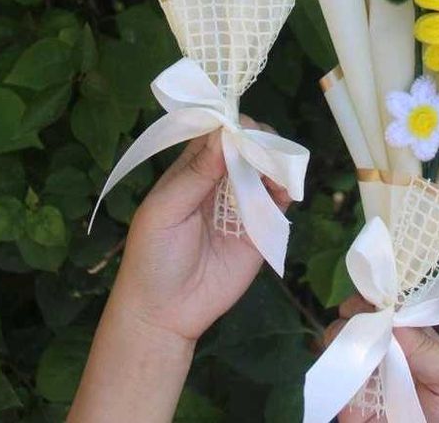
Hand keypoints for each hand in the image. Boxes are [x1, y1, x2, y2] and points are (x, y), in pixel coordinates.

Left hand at [69, 122, 288, 422]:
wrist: (165, 314)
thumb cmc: (152, 257)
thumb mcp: (164, 211)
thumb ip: (195, 173)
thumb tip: (224, 133)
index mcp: (192, 170)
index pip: (217, 134)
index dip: (231, 125)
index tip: (241, 127)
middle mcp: (220, 181)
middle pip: (247, 146)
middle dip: (258, 141)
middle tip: (261, 148)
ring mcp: (242, 204)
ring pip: (267, 169)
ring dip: (275, 162)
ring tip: (274, 170)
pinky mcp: (260, 228)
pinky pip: (278, 201)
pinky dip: (286, 189)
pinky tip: (282, 191)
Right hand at [330, 296, 438, 422]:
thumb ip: (429, 350)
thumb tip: (393, 318)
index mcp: (415, 341)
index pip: (394, 309)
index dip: (380, 298)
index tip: (371, 296)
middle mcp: (389, 353)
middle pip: (363, 321)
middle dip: (355, 314)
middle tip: (354, 317)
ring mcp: (368, 378)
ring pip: (344, 344)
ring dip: (340, 336)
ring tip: (348, 342)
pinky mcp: (351, 405)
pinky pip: (337, 379)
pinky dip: (335, 367)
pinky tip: (343, 365)